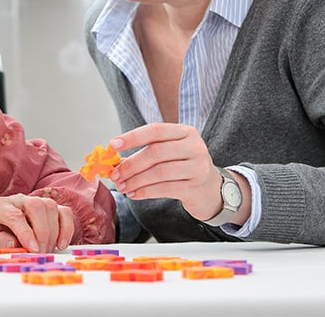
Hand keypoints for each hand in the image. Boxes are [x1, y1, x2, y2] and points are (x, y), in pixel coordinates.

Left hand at [0, 194, 74, 253]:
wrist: (2, 231)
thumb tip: (13, 243)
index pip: (14, 215)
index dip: (25, 233)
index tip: (32, 249)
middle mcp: (18, 200)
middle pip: (36, 206)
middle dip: (41, 233)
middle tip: (40, 253)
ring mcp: (36, 201)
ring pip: (50, 207)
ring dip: (52, 233)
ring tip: (46, 251)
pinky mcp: (51, 208)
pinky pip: (64, 212)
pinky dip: (66, 229)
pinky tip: (61, 244)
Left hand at [109, 123, 225, 221]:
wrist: (211, 189)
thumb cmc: (183, 167)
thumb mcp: (169, 152)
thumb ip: (147, 152)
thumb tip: (115, 161)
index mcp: (185, 132)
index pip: (155, 130)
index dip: (132, 137)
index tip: (113, 145)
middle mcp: (194, 146)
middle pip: (155, 152)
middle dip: (131, 164)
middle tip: (115, 174)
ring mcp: (197, 166)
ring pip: (159, 172)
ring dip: (136, 180)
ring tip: (122, 186)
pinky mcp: (196, 186)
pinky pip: (165, 188)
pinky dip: (145, 191)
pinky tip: (134, 194)